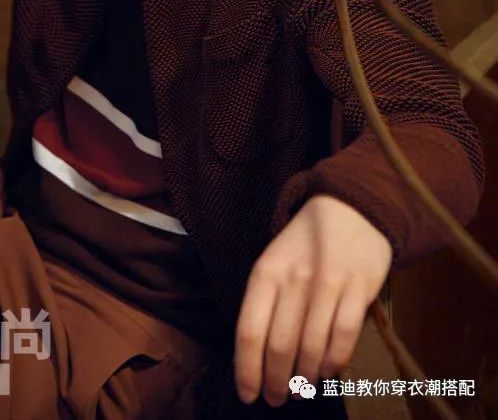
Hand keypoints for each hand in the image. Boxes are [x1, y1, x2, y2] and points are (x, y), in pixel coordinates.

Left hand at [233, 194, 392, 407]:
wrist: (352, 207)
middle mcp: (295, 278)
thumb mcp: (276, 260)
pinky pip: (343, 339)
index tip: (247, 395)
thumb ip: (266, 301)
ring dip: (304, 378)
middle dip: (275, 382)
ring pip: (311, 348)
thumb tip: (256, 357)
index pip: (250, 330)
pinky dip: (333, 364)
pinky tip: (327, 372)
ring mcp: (329, 283)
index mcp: (267, 271)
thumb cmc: (307, 241)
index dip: (246, 370)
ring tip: (300, 389)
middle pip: (279, 345)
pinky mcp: (359, 289)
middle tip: (277, 398)